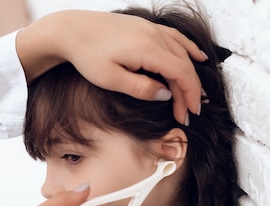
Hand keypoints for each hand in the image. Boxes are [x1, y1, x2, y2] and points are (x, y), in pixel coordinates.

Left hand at [16, 10, 205, 124]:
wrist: (72, 31)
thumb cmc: (87, 56)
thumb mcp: (111, 80)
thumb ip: (141, 89)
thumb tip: (165, 94)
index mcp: (147, 49)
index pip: (181, 73)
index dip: (188, 95)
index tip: (188, 114)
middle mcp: (153, 35)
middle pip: (184, 64)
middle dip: (189, 90)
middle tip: (187, 113)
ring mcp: (151, 28)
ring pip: (182, 52)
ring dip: (189, 74)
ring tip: (193, 94)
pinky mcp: (146, 26)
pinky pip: (175, 37)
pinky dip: (189, 48)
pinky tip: (197, 56)